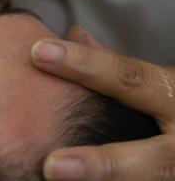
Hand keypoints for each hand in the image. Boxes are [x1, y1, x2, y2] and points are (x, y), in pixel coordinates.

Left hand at [30, 26, 174, 180]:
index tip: (39, 53)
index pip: (132, 78)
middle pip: (152, 159)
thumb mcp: (161, 83)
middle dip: (102, 164)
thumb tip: (74, 35)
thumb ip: (119, 69)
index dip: (85, 66)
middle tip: (52, 166)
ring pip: (149, 180)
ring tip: (56, 180)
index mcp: (174, 97)